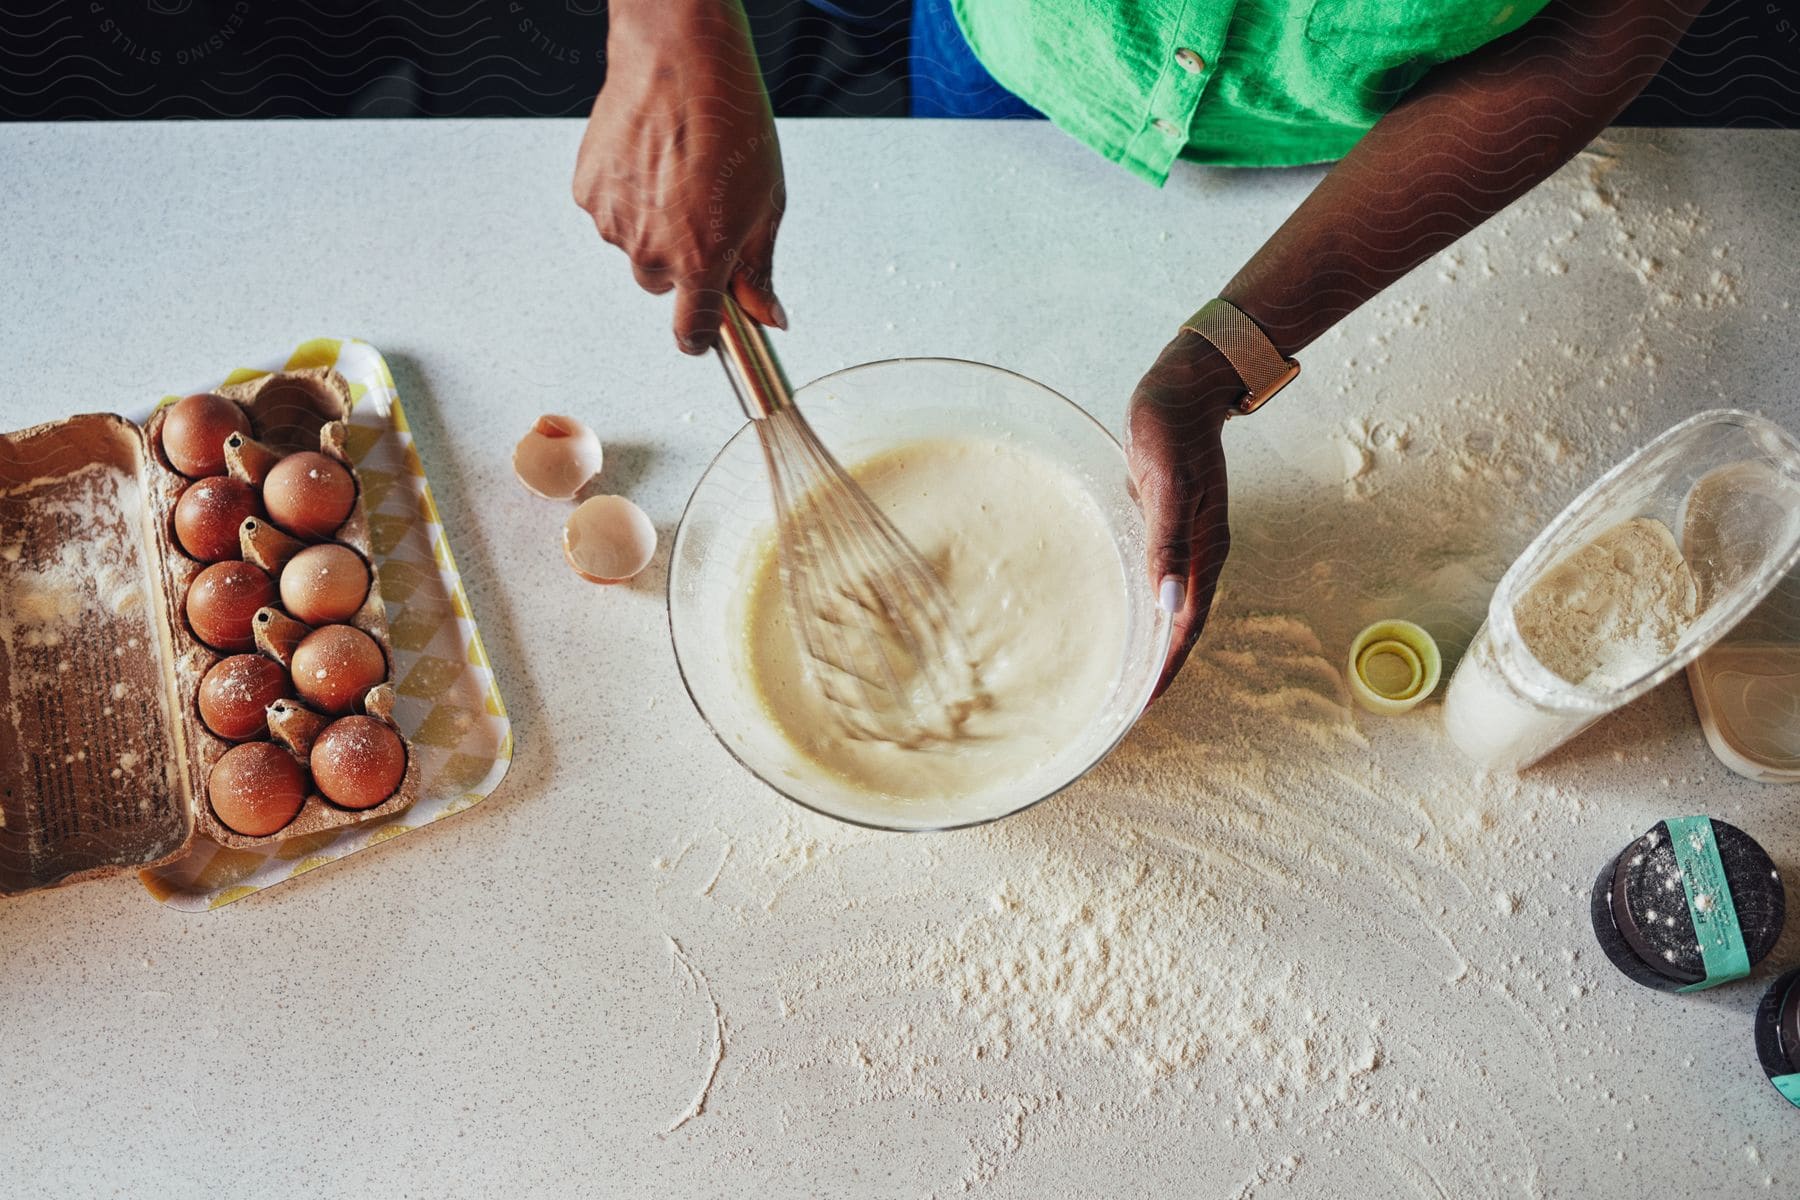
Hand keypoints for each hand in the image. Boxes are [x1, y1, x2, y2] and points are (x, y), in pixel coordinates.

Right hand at [572, 0, 786, 353]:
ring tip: (676, 174)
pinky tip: (648, 162)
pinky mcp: (588, 192)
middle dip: (681, 261)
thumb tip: (766, 315)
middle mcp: (650, 251)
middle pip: (662, 284)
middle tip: (701, 211)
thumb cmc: (730, 123)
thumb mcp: (766, 204)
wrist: (680, 61)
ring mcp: (613, 222)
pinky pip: (610, 213)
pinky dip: (627, 197)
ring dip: (653, 225)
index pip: (691, 334)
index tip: (703, 333)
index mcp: (699, 261)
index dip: (699, 337)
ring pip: (634, 246)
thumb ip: (759, 269)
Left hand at [1125, 331, 1241, 697]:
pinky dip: (1147, 605)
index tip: (1143, 706)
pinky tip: (1125, 612)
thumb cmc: (1170, 432)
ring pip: (1173, 604)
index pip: (1186, 627)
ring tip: (1128, 673)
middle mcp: (1201, 554)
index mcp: (1205, 552)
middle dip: (1161, 668)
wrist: (1184, 387)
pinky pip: (1161, 577)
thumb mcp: (1167, 487)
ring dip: (1155, 641)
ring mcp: (1187, 540)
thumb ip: (1168, 544)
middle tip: (1131, 705)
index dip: (1166, 669)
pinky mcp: (1170, 525)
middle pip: (1182, 625)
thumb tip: (1169, 604)